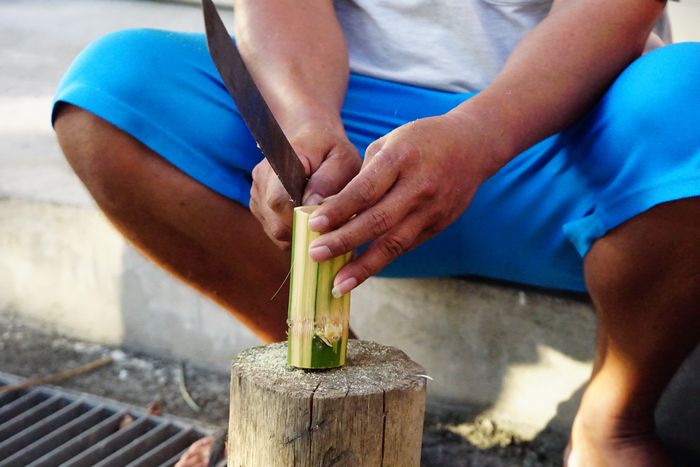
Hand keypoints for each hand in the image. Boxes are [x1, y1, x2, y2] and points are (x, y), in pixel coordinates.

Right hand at [249, 124, 361, 248]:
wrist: (311, 138)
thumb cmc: (332, 149)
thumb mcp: (342, 159)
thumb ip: (328, 181)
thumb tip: (311, 207)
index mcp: (281, 163)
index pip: (278, 202)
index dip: (301, 221)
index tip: (325, 224)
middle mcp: (262, 178)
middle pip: (276, 224)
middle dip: (304, 233)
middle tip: (329, 229)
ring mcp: (257, 193)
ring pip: (275, 232)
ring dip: (300, 234)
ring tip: (321, 221)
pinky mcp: (259, 206)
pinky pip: (275, 231)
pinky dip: (294, 233)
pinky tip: (309, 220)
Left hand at [306, 113, 494, 295]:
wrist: (473, 146)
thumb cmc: (421, 140)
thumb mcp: (389, 143)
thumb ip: (363, 175)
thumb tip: (331, 207)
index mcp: (400, 159)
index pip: (365, 190)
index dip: (338, 210)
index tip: (313, 224)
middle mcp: (418, 187)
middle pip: (377, 221)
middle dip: (343, 242)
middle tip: (315, 255)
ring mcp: (432, 209)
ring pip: (394, 244)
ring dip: (363, 267)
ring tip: (337, 284)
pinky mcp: (439, 225)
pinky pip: (406, 246)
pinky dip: (381, 261)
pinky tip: (360, 272)